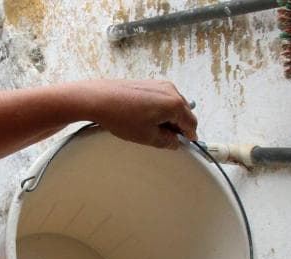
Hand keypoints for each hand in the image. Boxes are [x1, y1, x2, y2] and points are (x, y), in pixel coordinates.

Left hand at [75, 79, 197, 147]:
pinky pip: (162, 98)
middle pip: (184, 112)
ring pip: (173, 104)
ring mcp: (160, 84)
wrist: (99, 99)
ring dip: (169, 117)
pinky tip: (146, 117)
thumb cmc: (122, 117)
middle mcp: (171, 90)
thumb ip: (166, 141)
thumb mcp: (147, 136)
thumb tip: (175, 142)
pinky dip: (160, 109)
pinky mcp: (149, 83)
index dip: (189, 136)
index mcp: (175, 104)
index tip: (184, 143)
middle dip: (179, 126)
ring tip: (153, 128)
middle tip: (167, 139)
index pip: (191, 123)